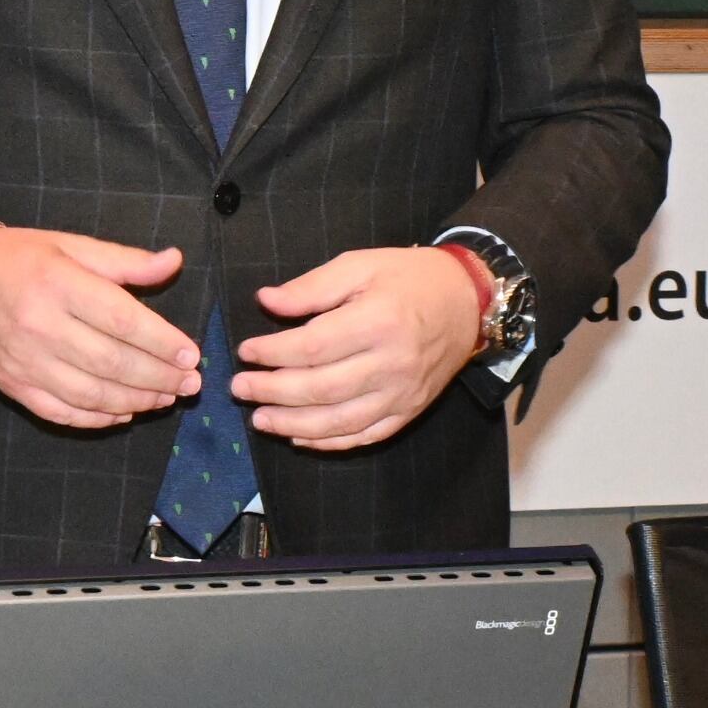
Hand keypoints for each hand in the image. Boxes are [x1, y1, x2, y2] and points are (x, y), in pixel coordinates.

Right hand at [0, 227, 202, 431]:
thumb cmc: (15, 258)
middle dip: (160, 378)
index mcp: (58, 284)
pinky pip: (63, 413)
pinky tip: (124, 413)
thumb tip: (174, 261)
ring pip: (92, 394)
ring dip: (137, 401)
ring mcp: (25, 362)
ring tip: (166, 399)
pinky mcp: (14, 386)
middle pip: (113, 363)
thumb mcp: (68, 245)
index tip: (192, 356)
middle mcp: (41, 326)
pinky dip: (98, 418)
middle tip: (190, 384)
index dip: (163, 343)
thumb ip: (123, 260)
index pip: (123, 320)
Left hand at [234, 246, 479, 450]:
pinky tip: (300, 437)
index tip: (245, 351)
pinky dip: (330, 442)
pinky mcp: (410, 410)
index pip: (312, 347)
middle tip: (239, 389)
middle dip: (273, 392)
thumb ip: (312, 287)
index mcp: (377, 321)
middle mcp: (391, 363)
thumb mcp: (360, 265)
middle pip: (321, 388)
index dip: (273, 353)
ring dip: (294, 424)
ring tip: (260, 419)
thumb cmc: (409, 277)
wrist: (468, 301)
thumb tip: (266, 301)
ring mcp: (402, 393)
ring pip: (340, 421)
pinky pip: (366, 435)